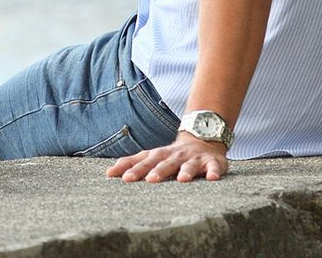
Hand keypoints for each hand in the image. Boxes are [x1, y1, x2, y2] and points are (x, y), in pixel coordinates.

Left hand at [107, 132, 228, 182]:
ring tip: (182, 179)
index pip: (145, 162)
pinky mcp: (212, 163)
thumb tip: (107, 173)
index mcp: (160, 155)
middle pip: (165, 163)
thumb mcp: (152, 156)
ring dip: (186, 171)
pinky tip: (213, 178)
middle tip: (150, 180)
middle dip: (158, 171)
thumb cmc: (171, 154)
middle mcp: (175, 156)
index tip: (122, 178)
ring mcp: (193, 159)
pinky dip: (214, 172)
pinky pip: (214, 167)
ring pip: (189, 165)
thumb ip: (132, 163)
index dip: (134, 169)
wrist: (202, 139)